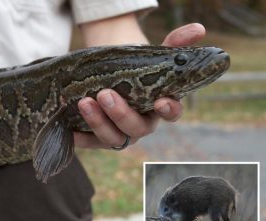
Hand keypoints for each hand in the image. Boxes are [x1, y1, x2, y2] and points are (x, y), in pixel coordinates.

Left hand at [75, 23, 205, 148]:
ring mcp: (119, 133)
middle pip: (136, 128)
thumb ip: (174, 43)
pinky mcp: (98, 138)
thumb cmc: (134, 70)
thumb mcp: (151, 55)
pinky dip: (81, 138)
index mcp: (158, 107)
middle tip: (105, 95)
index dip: (168, 110)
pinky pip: (90, 143)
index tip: (161, 102)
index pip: (170, 113)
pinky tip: (70, 129)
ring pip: (113, 138)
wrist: (108, 78)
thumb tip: (198, 29)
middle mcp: (140, 124)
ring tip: (84, 102)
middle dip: (121, 114)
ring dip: (99, 123)